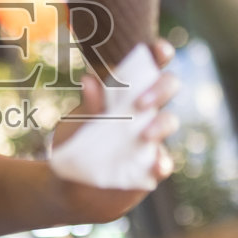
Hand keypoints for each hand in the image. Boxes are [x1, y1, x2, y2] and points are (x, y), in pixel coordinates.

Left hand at [50, 38, 179, 218]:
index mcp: (126, 90)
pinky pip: (164, 162)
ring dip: (161, 124)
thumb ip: (88, 106)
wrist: (68, 186)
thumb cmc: (75, 144)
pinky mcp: (150, 166)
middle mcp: (143, 110)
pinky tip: (156, 164)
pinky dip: (163, 162)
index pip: (149, 64)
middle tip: (140, 102)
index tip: (159, 51)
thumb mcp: (77, 124)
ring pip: (169, 122)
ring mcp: (150, 137)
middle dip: (161, 88)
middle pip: (168, 86)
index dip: (160, 52)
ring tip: (144, 134)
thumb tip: (90, 80)